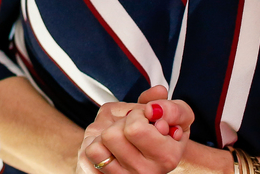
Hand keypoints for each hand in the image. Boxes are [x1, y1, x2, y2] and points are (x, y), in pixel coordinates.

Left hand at [78, 86, 192, 173]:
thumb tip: (159, 93)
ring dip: (105, 135)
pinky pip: (87, 155)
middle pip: (113, 135)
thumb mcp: (172, 118)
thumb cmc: (157, 135)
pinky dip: (94, 146)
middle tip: (131, 128)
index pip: (135, 127)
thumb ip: (168, 104)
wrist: (143, 157)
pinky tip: (109, 151)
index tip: (147, 119)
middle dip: (120, 123)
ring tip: (119, 140)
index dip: (138, 115)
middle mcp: (146, 173)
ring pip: (98, 146)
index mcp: (167, 157)